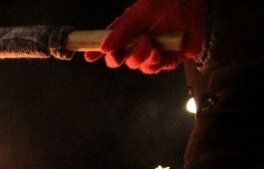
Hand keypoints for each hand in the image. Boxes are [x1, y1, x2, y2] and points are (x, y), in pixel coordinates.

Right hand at [83, 0, 204, 73]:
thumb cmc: (162, 2)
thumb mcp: (138, 14)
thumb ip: (122, 31)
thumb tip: (104, 48)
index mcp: (129, 33)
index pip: (111, 48)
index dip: (100, 54)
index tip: (90, 57)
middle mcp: (141, 44)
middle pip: (128, 62)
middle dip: (133, 56)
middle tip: (143, 42)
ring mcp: (157, 51)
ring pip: (145, 67)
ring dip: (147, 59)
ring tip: (155, 46)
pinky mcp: (173, 56)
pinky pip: (163, 67)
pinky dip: (162, 61)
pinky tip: (165, 51)